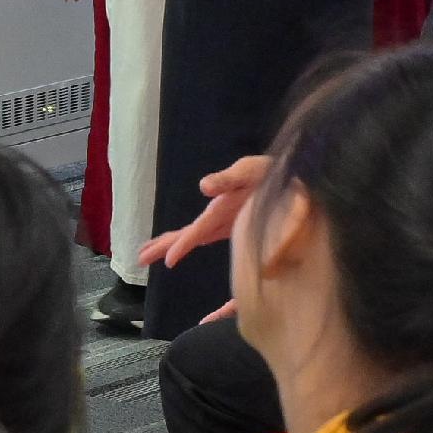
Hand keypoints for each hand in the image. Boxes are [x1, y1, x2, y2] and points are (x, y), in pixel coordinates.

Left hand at [141, 154, 268, 268]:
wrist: (291, 178)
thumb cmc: (270, 173)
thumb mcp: (249, 171)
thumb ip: (228, 179)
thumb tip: (204, 186)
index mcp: (225, 212)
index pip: (201, 231)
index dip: (185, 244)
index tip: (168, 262)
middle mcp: (222, 220)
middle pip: (190, 236)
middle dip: (166, 246)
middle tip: (140, 258)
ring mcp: (225, 221)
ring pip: (195, 235)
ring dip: (173, 242)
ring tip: (147, 251)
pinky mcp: (229, 219)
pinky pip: (205, 231)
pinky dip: (190, 237)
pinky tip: (183, 241)